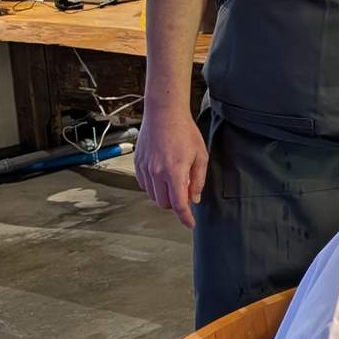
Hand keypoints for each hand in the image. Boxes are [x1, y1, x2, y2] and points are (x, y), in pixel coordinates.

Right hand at [134, 104, 207, 229]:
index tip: (190, 224)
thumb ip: (198, 180)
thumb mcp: (201, 156)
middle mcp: (156, 173)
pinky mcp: (137, 164)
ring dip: (164, 195)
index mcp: (174, 172)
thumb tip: (194, 199)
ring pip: (153, 196)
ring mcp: (144, 169)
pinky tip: (162, 175)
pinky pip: (144, 185)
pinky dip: (153, 186)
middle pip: (164, 203)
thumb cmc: (185, 132)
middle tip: (186, 192)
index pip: (178, 204)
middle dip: (175, 204)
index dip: (185, 217)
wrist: (163, 114)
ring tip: (174, 180)